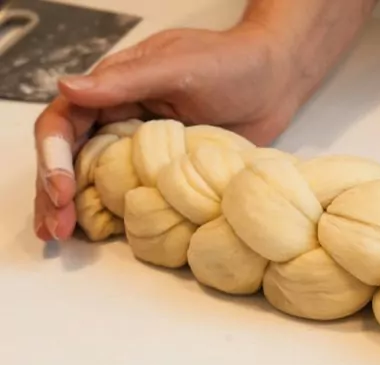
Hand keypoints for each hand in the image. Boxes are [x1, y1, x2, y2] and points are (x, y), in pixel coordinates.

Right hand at [33, 23, 303, 241]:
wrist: (276, 82)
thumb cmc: (232, 64)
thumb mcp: (178, 67)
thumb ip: (125, 81)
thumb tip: (65, 87)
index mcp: (113, 88)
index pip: (65, 123)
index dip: (54, 158)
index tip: (61, 192)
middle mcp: (120, 118)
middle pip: (72, 157)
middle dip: (56, 191)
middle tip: (56, 228)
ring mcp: (143, 147)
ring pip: (97, 178)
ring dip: (77, 206)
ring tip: (63, 237)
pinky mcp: (167, 170)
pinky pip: (133, 191)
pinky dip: (114, 212)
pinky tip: (102, 235)